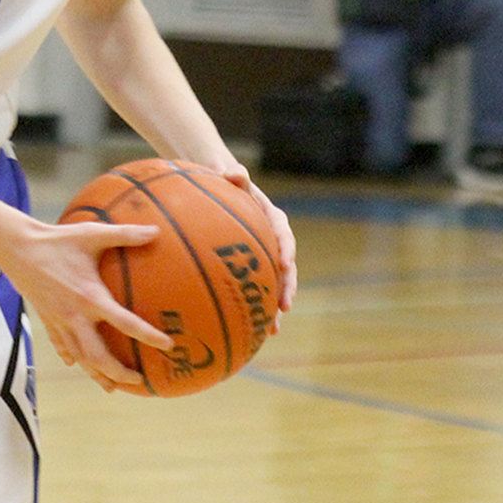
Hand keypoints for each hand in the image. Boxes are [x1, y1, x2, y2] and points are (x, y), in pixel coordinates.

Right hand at [0, 218, 172, 392]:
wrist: (17, 248)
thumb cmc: (57, 239)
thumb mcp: (92, 234)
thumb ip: (125, 234)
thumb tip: (156, 232)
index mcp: (90, 297)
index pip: (125, 323)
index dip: (147, 336)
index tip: (167, 346)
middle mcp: (75, 316)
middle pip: (98, 357)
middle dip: (119, 373)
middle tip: (138, 380)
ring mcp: (59, 321)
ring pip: (79, 358)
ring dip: (97, 374)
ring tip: (113, 386)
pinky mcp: (47, 319)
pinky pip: (61, 345)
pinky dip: (71, 357)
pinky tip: (76, 364)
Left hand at [185, 162, 297, 329]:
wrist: (215, 185)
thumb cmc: (222, 179)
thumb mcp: (227, 174)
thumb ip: (234, 174)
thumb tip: (235, 172)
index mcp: (272, 218)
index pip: (284, 234)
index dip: (286, 250)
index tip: (285, 264)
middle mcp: (272, 239)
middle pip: (285, 267)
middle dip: (287, 288)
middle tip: (285, 307)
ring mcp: (262, 255)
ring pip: (273, 283)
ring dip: (275, 306)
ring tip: (272, 329)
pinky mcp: (250, 266)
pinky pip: (254, 287)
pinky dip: (254, 307)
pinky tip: (247, 330)